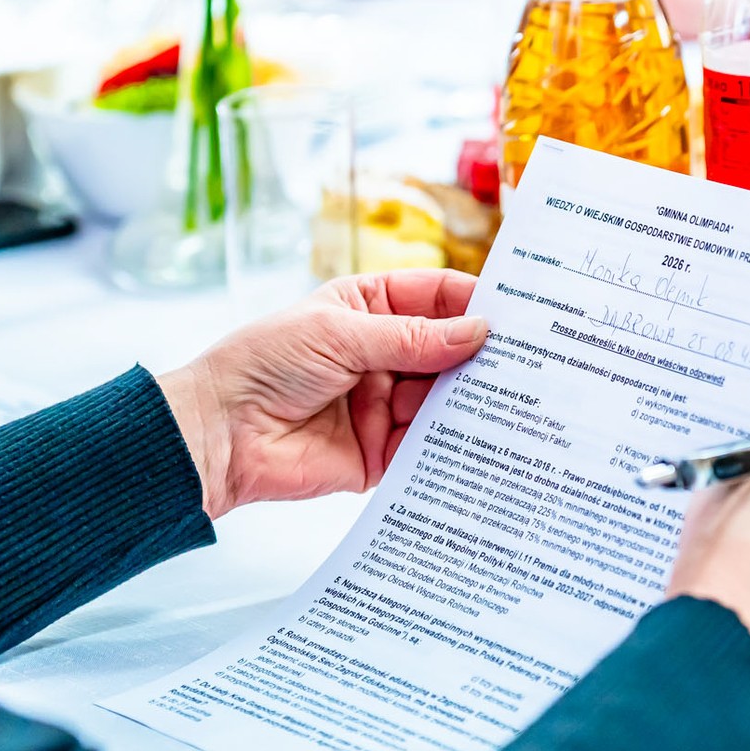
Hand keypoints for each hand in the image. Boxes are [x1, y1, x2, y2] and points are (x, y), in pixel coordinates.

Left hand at [157, 270, 488, 518]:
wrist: (217, 436)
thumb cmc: (262, 365)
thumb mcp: (341, 336)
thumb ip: (412, 339)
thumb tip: (478, 333)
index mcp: (369, 309)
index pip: (435, 298)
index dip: (475, 302)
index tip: (520, 311)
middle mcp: (383, 355)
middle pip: (449, 350)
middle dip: (483, 355)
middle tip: (532, 359)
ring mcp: (384, 404)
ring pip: (444, 399)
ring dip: (474, 400)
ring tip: (516, 399)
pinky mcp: (382, 452)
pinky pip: (427, 446)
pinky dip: (453, 443)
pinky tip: (482, 438)